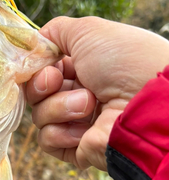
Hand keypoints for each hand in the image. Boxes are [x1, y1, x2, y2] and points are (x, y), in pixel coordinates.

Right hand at [26, 16, 168, 169]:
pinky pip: (46, 140)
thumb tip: (32, 42)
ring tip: (89, 104)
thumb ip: (54, 32)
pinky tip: (83, 129)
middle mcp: (78, 94)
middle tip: (57, 82)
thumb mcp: (88, 31)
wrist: (147, 104)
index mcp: (83, 68)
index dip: (37, 66)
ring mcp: (77, 122)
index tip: (44, 62)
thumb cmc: (123, 62)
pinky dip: (61, 132)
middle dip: (42, 85)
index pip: (43, 69)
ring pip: (39, 116)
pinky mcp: (75, 148)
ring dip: (59, 107)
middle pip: (36, 92)